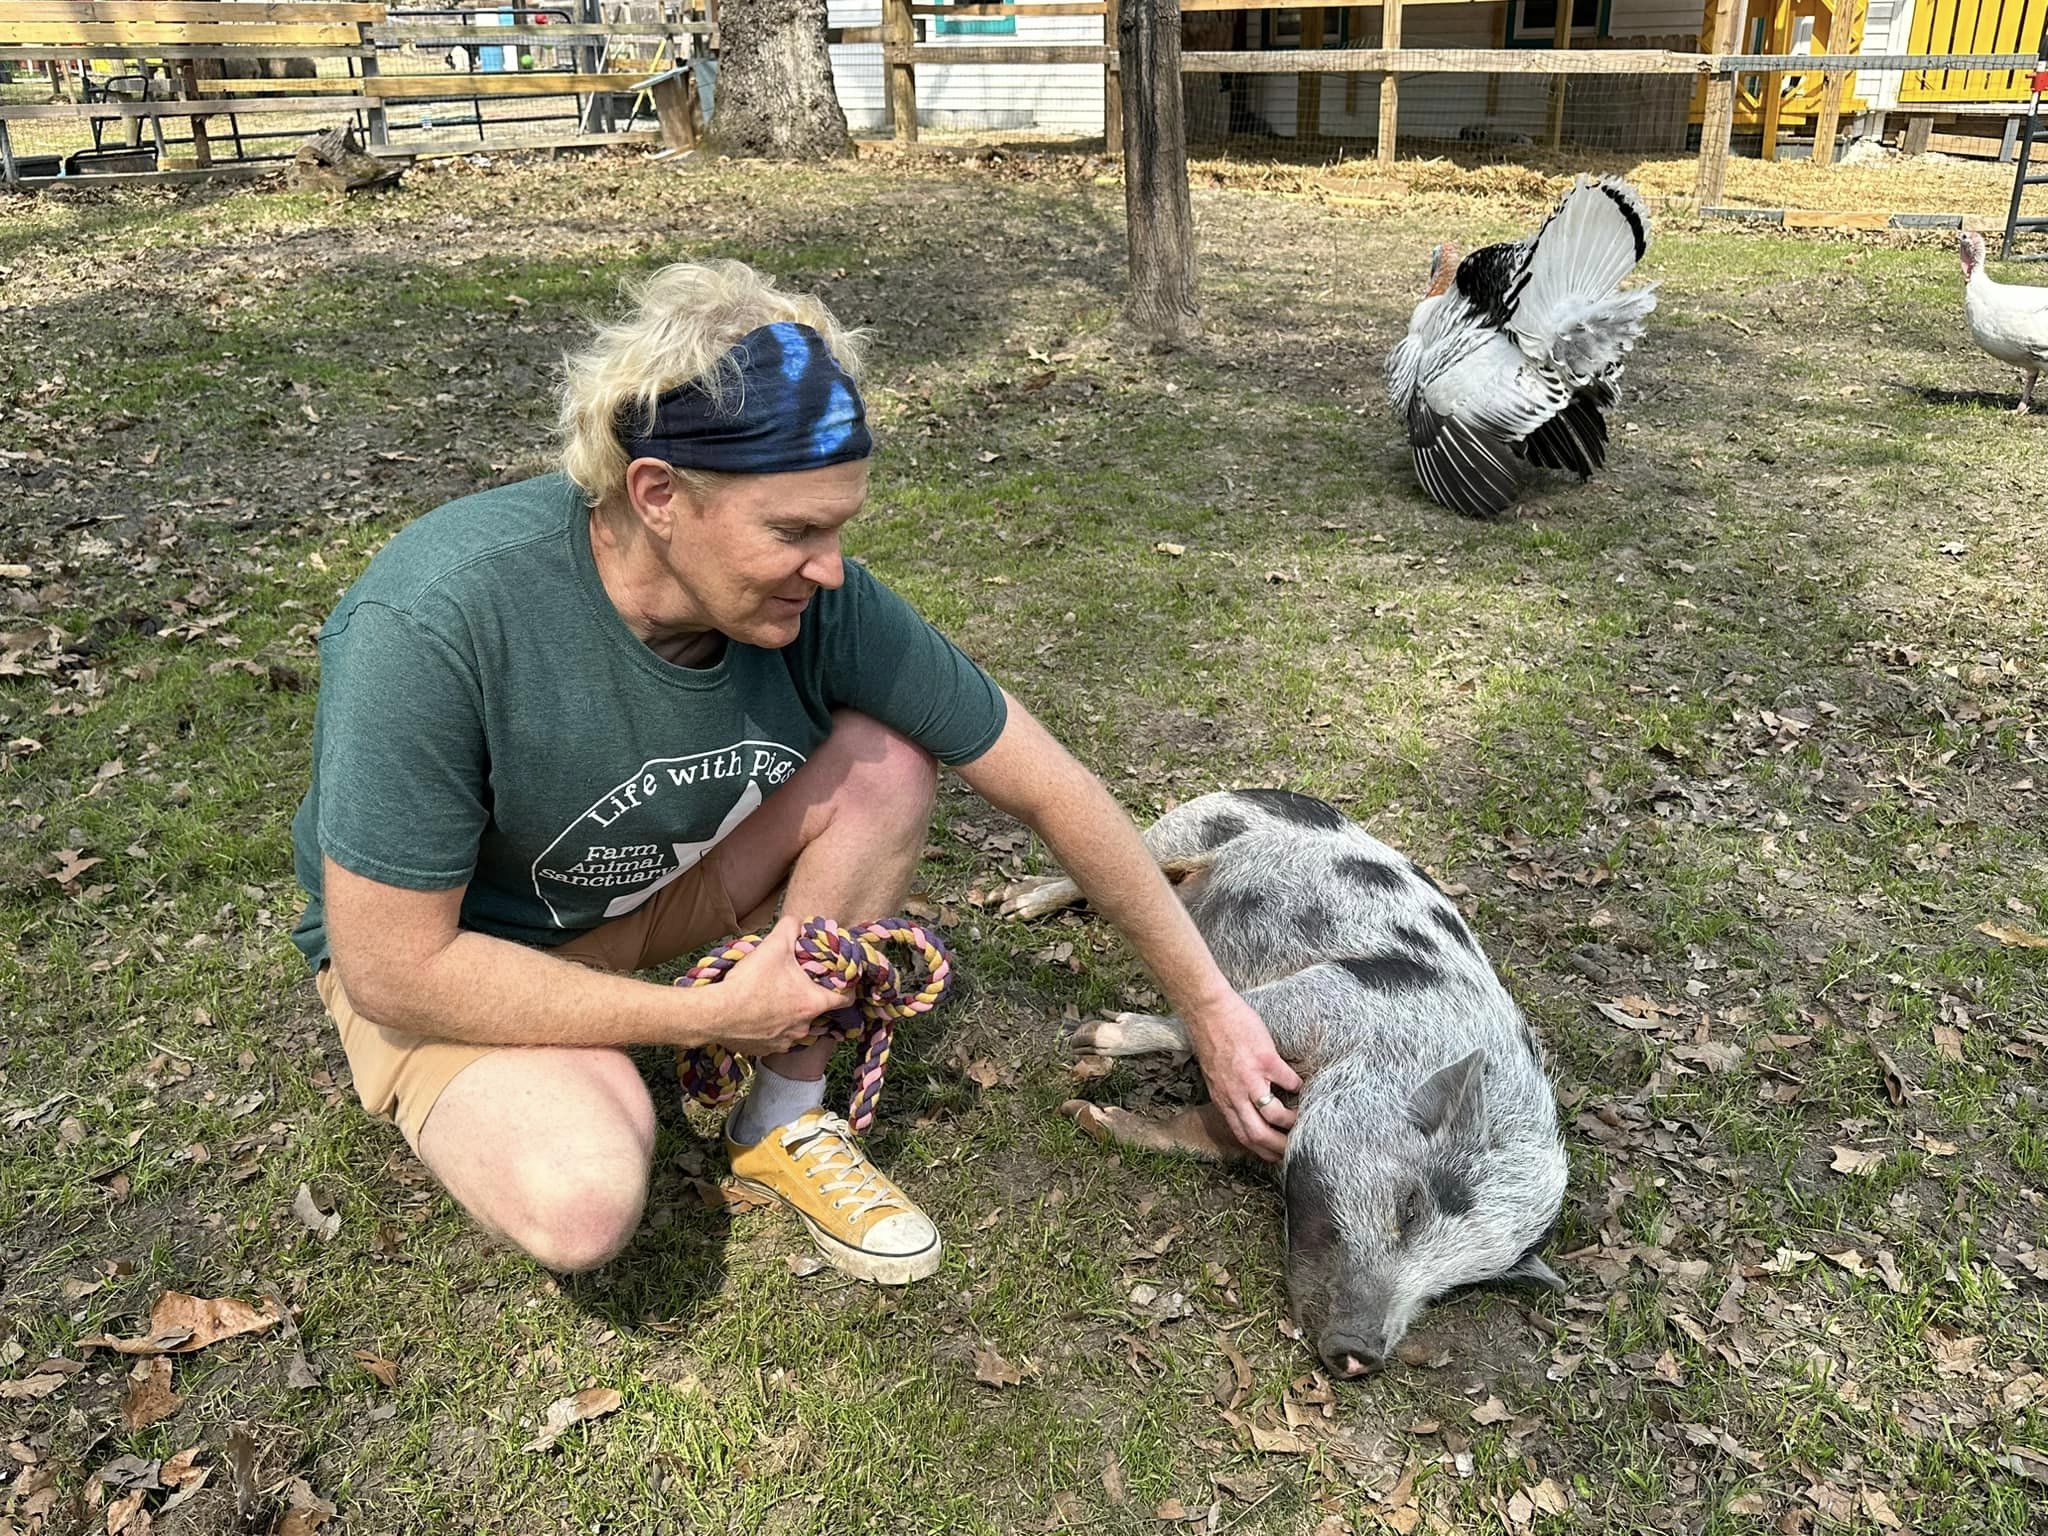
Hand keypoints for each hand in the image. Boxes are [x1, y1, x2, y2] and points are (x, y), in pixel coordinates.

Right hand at [700, 914, 846, 1056]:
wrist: (715, 1014)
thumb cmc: (749, 982)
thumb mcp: (774, 946)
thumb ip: (790, 927)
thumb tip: (796, 921)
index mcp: (813, 1003)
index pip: (845, 999)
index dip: (845, 987)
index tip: (838, 980)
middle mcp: (803, 1027)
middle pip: (815, 1009)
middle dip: (806, 996)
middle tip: (792, 982)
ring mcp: (785, 1042)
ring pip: (794, 1024)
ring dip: (787, 1012)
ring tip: (770, 996)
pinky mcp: (766, 1050)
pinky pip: (775, 1037)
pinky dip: (770, 1026)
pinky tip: (756, 1013)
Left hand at [1188, 994, 1299, 1161]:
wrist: (1208, 1011)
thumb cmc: (1211, 1041)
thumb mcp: (1214, 1077)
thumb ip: (1228, 1094)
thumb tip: (1244, 1107)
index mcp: (1223, 1100)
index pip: (1243, 1136)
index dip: (1262, 1151)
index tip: (1278, 1156)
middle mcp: (1235, 1095)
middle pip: (1259, 1135)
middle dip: (1280, 1147)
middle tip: (1296, 1148)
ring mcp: (1251, 1079)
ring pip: (1275, 1115)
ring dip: (1292, 1120)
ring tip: (1302, 1116)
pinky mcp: (1265, 1060)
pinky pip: (1290, 1081)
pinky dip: (1299, 1086)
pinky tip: (1301, 1084)